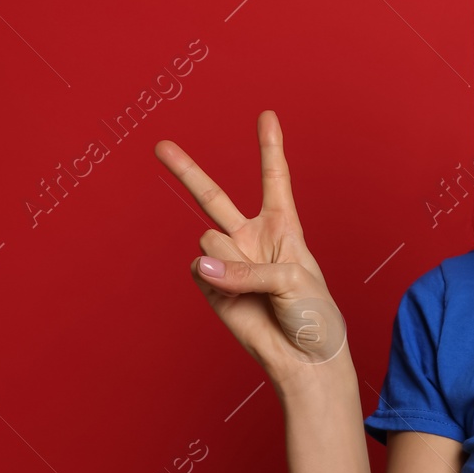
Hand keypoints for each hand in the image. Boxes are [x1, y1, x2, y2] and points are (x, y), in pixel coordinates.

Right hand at [155, 111, 347, 389]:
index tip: (267, 115)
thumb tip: (201, 267)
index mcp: (282, 227)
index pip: (274, 179)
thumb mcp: (292, 279)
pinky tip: (234, 294)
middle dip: (186, 170)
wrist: (302, 357)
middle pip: (212, 196)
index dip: (270, 146)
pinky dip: (216, 278)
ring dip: (229, 261)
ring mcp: (227, 261)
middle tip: (161, 145)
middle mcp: (250, 238)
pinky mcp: (210, 286)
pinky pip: (199, 269)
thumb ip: (247, 267)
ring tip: (253, 286)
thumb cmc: (312, 313)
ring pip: (209, 239)